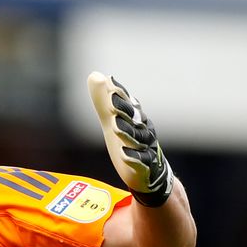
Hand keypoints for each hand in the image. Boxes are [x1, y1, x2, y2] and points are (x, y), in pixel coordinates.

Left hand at [87, 72, 173, 206]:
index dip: (119, 95)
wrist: (151, 172)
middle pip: (133, 119)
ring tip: (116, 126)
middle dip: (123, 110)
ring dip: (126, 132)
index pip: (127, 104)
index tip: (109, 83)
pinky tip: (124, 155)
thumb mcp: (113, 121)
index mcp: (135, 119)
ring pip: (136, 140)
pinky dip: (134, 159)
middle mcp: (142, 132)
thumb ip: (103, 101)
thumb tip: (94, 74)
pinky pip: (140, 163)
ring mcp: (144, 149)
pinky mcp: (144, 168)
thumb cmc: (129, 142)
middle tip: (111, 102)